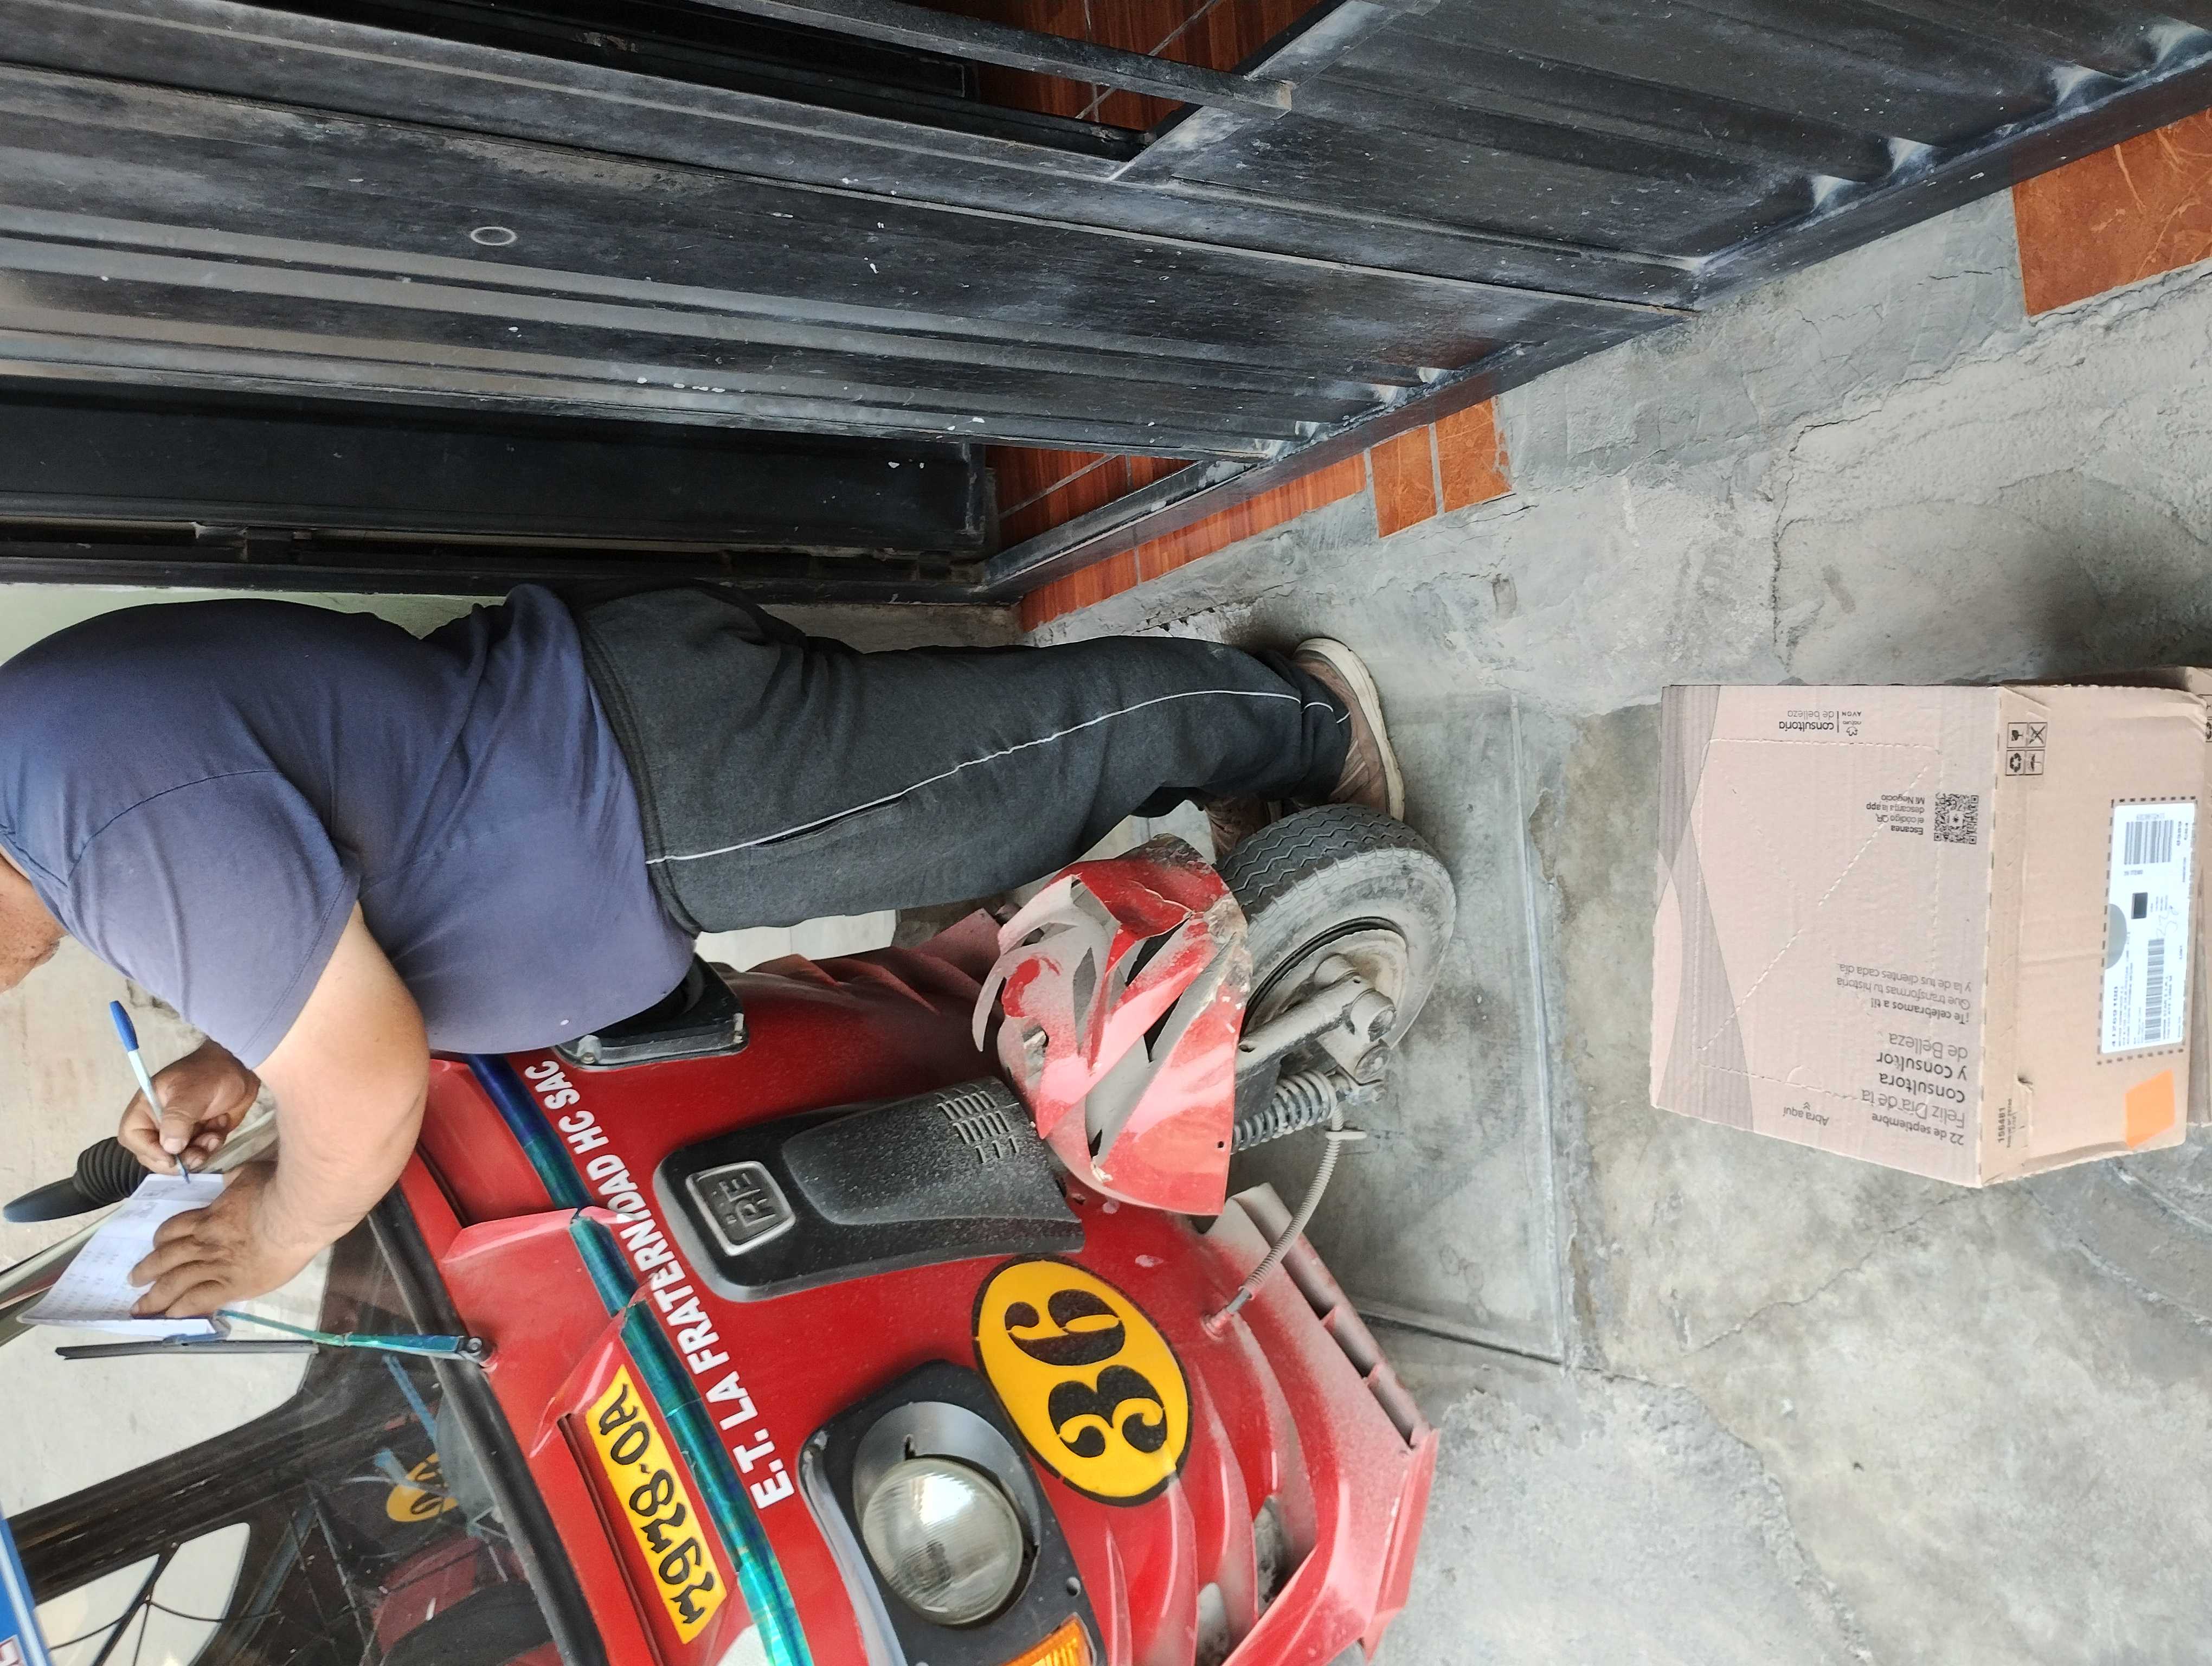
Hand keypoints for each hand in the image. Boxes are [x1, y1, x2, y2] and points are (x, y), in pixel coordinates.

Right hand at [118, 1038, 259, 1176]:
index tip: (172, 1158)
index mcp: (147, 1107)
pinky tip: (219, 1132)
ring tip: (214, 1136)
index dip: (149, 1151)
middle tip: (199, 1155)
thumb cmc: (211, 1073)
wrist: (242, 1069)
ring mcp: (179, 1130)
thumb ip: (178, 1119)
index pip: (132, 1137)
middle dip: (178, 1159)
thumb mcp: (192, 1092)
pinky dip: (209, 1147)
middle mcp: (159, 1122)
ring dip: (198, 1154)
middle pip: (155, 1154)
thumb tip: (170, 1149)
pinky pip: (199, 1153)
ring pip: (179, 1157)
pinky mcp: (198, 1135)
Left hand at [129, 1162, 319, 1317]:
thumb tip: (231, 1179)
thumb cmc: (279, 1189)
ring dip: (155, 1296)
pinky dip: (181, 1309)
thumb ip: (236, 1179)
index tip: (156, 1246)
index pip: (174, 1229)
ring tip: (141, 1307)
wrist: (296, 1214)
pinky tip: (171, 1316)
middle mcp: (204, 1242)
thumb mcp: (251, 1173)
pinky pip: (198, 1300)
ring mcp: (215, 1266)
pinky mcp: (232, 1285)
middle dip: (147, 1270)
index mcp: (209, 1216)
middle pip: (166, 1258)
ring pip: (174, 1282)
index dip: (161, 1239)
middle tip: (134, 1280)